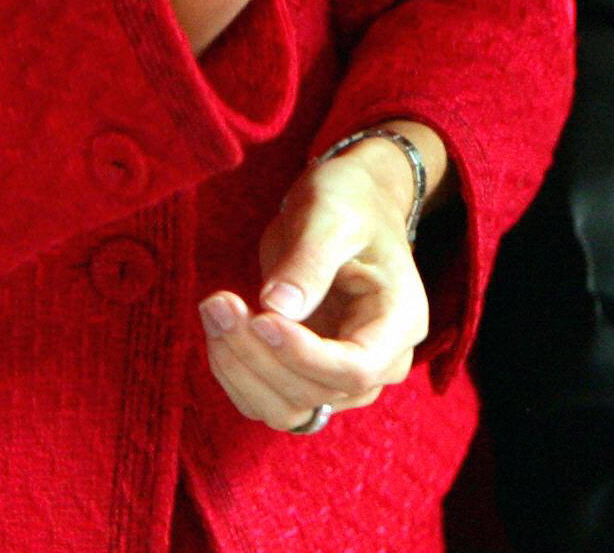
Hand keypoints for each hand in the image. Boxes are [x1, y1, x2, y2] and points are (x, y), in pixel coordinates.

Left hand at [199, 131, 435, 431]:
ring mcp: (343, 378)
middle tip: (218, 301)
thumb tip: (277, 307)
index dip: (304, 356)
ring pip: (287, 410)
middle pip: (316, 392)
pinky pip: (266, 401)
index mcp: (400, 320)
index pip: (357, 368)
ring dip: (240, 369)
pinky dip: (234, 373)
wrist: (344, 207)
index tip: (260, 318)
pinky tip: (219, 327)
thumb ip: (310, 259)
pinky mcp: (307, 380)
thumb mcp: (332, 215)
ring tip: (214, 309)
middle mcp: (380, 361)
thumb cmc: (347, 203)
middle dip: (258, 355)